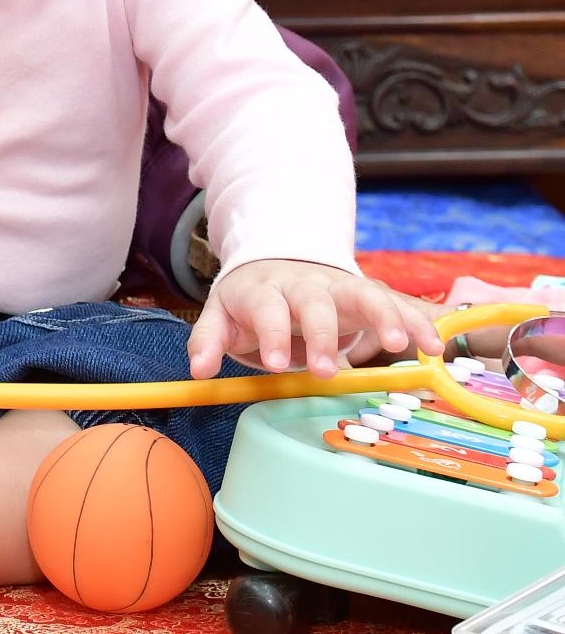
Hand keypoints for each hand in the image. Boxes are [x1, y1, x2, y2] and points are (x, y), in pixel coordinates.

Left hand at [188, 257, 443, 378]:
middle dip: (322, 334)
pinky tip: (434, 344)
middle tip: (327, 370)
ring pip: (363, 293)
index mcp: (264, 289)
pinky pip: (395, 302)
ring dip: (383, 316)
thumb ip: (208, 341)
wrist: (277, 262)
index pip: (267, 308)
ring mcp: (338, 285)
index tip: (279, 365)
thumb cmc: (250, 301)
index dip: (273, 334)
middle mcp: (304, 283)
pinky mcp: (367, 294)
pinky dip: (416, 320)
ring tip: (400, 345)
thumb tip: (198, 371)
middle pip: (314, 301)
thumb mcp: (223, 315)